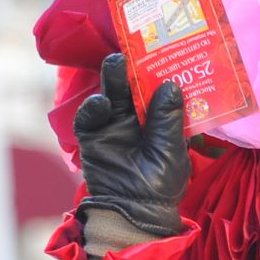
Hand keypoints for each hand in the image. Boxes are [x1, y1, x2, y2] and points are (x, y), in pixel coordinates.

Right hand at [74, 54, 188, 236]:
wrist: (136, 212)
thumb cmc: (160, 184)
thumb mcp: (171, 150)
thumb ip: (168, 119)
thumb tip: (170, 85)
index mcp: (157, 118)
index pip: (154, 88)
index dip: (154, 69)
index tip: (156, 48)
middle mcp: (134, 118)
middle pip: (130, 86)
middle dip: (129, 68)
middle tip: (129, 50)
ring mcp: (112, 126)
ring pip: (109, 95)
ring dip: (111, 78)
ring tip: (115, 64)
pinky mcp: (92, 138)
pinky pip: (88, 118)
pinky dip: (93, 108)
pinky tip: (101, 103)